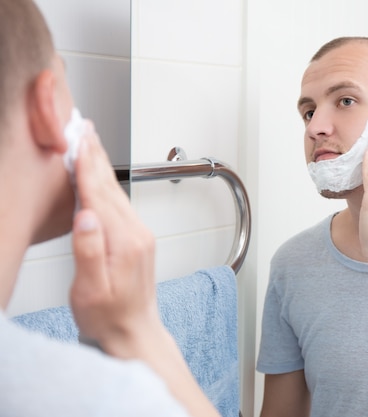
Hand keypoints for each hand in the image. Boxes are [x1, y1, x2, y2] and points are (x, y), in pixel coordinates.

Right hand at [69, 121, 158, 354]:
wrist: (134, 332)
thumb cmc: (109, 316)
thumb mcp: (90, 289)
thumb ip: (89, 252)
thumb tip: (86, 216)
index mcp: (123, 242)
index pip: (99, 195)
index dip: (86, 165)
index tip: (78, 139)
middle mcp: (136, 233)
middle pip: (111, 187)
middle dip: (96, 156)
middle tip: (85, 128)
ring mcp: (139, 235)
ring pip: (117, 193)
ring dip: (103, 167)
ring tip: (91, 144)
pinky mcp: (138, 240)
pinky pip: (120, 204)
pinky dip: (108, 185)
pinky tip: (100, 179)